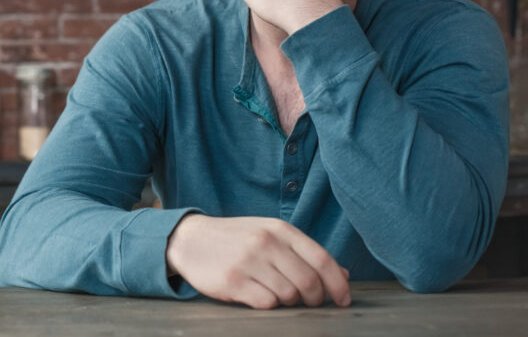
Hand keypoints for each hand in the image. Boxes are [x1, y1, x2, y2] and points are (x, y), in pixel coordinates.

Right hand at [165, 214, 350, 308]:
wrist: (190, 240)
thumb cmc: (235, 239)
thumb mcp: (270, 235)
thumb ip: (304, 253)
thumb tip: (344, 275)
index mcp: (279, 229)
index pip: (321, 259)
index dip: (338, 283)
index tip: (344, 299)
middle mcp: (265, 243)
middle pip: (309, 281)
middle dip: (316, 299)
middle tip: (311, 302)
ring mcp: (248, 262)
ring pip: (289, 295)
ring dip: (291, 303)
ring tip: (280, 296)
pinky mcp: (233, 281)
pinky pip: (267, 303)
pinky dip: (270, 305)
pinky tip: (260, 296)